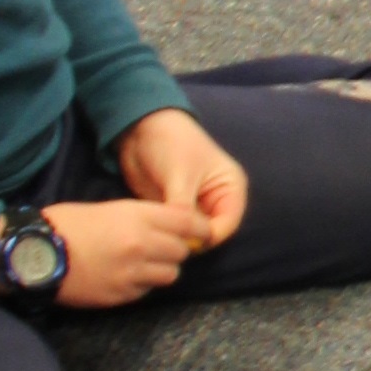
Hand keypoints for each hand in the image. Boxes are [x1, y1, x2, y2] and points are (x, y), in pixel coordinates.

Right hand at [50, 196, 207, 307]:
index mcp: (139, 217)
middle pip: (183, 252)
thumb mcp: (110, 208)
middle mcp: (142, 245)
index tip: (201, 232)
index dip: (200, 229)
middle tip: (164, 248)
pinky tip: (125, 276)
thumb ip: (143, 217)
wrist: (34, 253)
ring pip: (170, 275)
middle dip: (177, 250)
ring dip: (163, 270)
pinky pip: (146, 291)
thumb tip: (170, 227)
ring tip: (145, 264)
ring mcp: (132, 273)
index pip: (190, 224)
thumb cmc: (67, 223)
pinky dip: (142, 285)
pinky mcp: (121, 295)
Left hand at [118, 108, 248, 245]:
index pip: (226, 226)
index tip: (183, 242)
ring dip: (175, 237)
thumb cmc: (171, 142)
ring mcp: (195, 207)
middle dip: (190, 241)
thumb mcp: (180, 175)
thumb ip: (184, 208)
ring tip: (157, 232)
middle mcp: (216, 202)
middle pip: (209, 235)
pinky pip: (173, 230)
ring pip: (190, 235)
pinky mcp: (175, 211)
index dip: (207, 238)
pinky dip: (164, 233)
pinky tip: (151, 228)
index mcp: (230, 189)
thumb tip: (184, 240)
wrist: (140, 128)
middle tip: (167, 239)